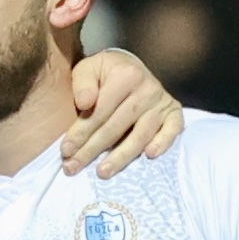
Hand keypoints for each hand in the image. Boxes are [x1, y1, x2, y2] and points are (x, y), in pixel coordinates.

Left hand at [62, 48, 184, 178]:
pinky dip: (163, 143)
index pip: (100, 111)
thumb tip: (85, 103)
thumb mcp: (87, 69)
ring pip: (140, 135)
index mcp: (125, 75)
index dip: (81, 133)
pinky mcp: (173, 112)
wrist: (129, 67)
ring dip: (121, 157)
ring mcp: (162, 102)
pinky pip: (172, 130)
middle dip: (92, 150)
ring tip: (102, 172)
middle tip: (73, 167)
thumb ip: (83, 84)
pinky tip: (149, 155)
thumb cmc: (103, 73)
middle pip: (117, 127)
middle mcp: (147, 88)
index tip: (65, 151)